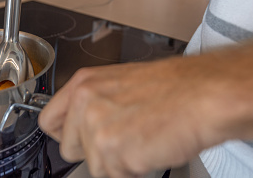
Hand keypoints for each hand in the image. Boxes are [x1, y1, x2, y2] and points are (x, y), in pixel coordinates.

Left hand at [38, 31, 252, 177]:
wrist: (204, 95)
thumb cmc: (175, 88)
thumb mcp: (122, 84)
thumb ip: (96, 104)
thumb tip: (83, 129)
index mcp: (84, 84)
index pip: (49, 120)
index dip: (66, 134)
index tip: (79, 141)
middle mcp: (83, 104)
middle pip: (67, 149)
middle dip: (94, 152)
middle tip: (124, 138)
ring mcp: (95, 129)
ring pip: (94, 167)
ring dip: (117, 162)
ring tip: (143, 139)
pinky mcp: (112, 153)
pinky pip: (114, 176)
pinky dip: (132, 170)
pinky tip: (150, 147)